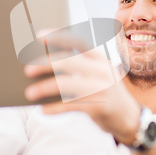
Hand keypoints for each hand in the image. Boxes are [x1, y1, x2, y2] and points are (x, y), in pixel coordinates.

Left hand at [24, 33, 140, 143]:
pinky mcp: (100, 106)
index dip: (58, 37)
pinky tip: (43, 110)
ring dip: (44, 88)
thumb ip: (79, 67)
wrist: (128, 118)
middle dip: (45, 64)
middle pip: (69, 62)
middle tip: (27, 69)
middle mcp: (102, 70)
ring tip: (29, 93)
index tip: (39, 36)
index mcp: (100, 59)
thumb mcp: (98, 75)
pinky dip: (55, 108)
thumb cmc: (105, 93)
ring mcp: (102, 88)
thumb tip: (45, 64)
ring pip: (67, 84)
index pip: (78, 42)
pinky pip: (71, 105)